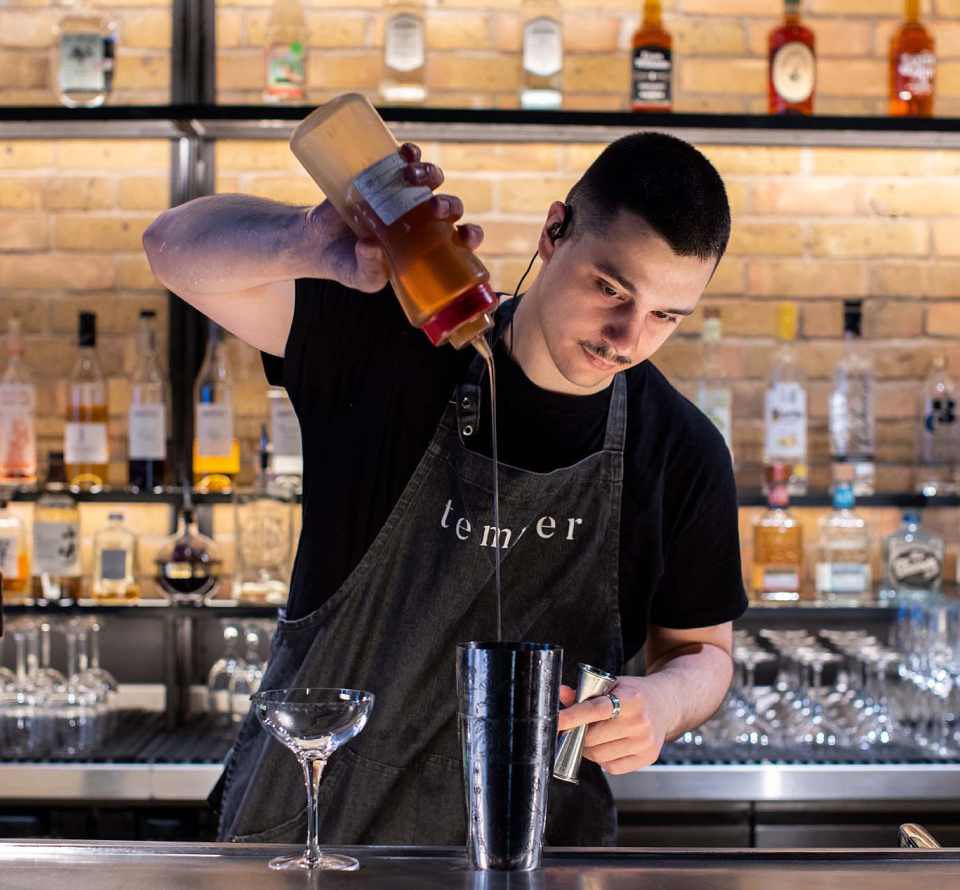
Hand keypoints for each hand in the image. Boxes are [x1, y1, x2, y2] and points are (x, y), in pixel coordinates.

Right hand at [305, 142, 484, 292]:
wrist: (317, 241)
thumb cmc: (348, 263)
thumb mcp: (361, 277)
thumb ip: (370, 271)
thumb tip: (371, 247)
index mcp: (427, 246)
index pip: (459, 239)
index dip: (470, 235)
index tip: (466, 235)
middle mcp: (422, 218)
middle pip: (450, 206)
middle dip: (449, 205)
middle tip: (433, 209)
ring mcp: (404, 195)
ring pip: (432, 179)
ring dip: (429, 174)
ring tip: (409, 176)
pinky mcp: (384, 176)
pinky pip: (406, 160)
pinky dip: (410, 153)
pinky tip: (406, 152)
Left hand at [556, 676, 672, 775]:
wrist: (666, 704)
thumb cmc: (633, 693)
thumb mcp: (611, 684)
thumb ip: (584, 692)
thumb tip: (561, 693)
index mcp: (630, 698)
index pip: (594, 710)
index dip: (571, 717)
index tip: (555, 721)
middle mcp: (640, 721)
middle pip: (593, 738)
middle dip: (578, 734)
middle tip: (575, 729)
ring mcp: (645, 741)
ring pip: (599, 755)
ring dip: (588, 749)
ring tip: (593, 736)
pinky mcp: (647, 757)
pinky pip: (612, 767)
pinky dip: (603, 759)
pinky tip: (608, 745)